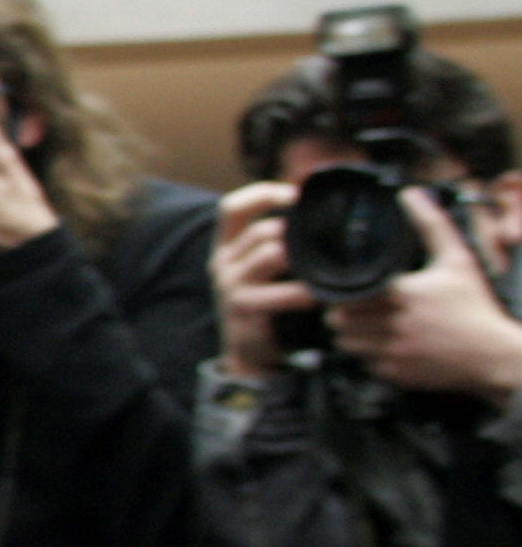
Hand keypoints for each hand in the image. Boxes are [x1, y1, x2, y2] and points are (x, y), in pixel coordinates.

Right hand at [210, 181, 311, 378]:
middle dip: (295, 235)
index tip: (295, 194)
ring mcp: (230, 286)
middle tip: (325, 245)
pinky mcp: (243, 308)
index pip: (231, 208)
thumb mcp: (260, 270)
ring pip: (272, 254)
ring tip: (325, 271)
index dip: (262, 194)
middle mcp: (221, 263)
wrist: (247, 352)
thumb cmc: (263, 305)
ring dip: (304, 261)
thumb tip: (312, 214)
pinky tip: (318, 297)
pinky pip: (282, 292)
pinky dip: (304, 293)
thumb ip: (275, 244)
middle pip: (262, 231)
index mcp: (225, 247)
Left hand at [324, 188, 521, 401]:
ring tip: (362, 325)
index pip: (345, 292)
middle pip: (339, 319)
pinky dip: (365, 355)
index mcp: (403, 294)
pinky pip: (363, 364)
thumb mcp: (457, 260)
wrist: (495, 355)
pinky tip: (380, 344)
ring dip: (349, 334)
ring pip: (346, 343)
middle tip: (351, 307)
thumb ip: (432, 225)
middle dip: (341, 313)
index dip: (340, 291)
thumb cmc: (475, 306)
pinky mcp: (395, 374)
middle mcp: (394, 323)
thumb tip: (412, 194)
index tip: (347, 288)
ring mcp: (392, 352)